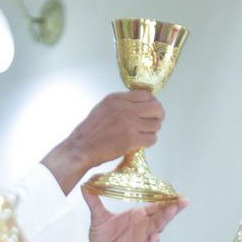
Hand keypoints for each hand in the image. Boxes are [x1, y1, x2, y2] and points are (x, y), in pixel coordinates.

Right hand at [42, 90, 165, 193]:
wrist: (82, 148)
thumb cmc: (91, 130)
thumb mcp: (104, 107)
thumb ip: (122, 103)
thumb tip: (141, 103)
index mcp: (117, 99)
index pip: (146, 94)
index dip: (152, 102)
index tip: (150, 109)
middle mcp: (125, 109)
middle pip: (156, 107)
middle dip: (159, 115)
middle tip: (156, 121)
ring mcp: (129, 124)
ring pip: (156, 125)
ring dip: (153, 130)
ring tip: (144, 133)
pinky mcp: (132, 139)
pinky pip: (152, 139)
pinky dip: (149, 142)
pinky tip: (142, 142)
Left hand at [79, 190, 186, 241]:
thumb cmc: (102, 237)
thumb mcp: (98, 216)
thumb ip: (94, 201)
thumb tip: (86, 184)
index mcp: (138, 215)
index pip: (155, 204)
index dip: (165, 198)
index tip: (175, 192)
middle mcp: (144, 225)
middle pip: (162, 215)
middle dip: (173, 207)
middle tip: (182, 200)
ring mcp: (143, 238)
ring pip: (158, 227)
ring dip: (166, 219)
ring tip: (172, 210)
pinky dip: (153, 241)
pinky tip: (154, 236)